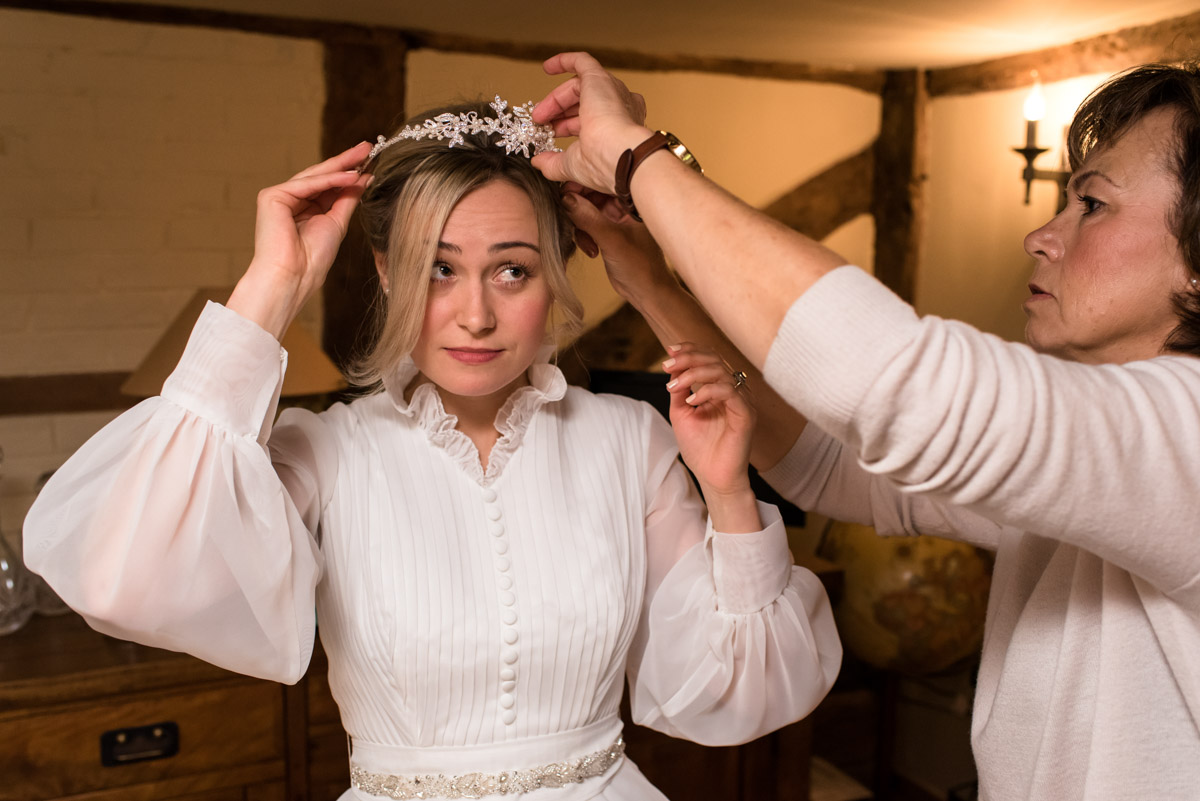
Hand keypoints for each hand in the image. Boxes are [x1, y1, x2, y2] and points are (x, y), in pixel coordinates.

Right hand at [229, 142, 371, 337]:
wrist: (294, 278)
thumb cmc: (313, 260)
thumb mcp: (337, 223)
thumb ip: (347, 199)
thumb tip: (364, 177)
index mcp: (303, 209)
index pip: (328, 185)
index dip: (349, 173)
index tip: (370, 161)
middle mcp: (289, 201)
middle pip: (322, 176)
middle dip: (346, 161)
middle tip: (369, 146)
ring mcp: (279, 197)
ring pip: (315, 177)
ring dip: (341, 165)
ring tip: (364, 155)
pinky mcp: (272, 197)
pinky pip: (307, 184)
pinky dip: (330, 180)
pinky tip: (351, 175)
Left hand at [531, 52, 652, 192]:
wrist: (621, 154)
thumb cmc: (605, 163)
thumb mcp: (574, 165)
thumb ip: (555, 163)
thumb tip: (538, 162)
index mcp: (618, 127)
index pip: (588, 121)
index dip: (565, 126)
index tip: (548, 134)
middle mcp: (619, 107)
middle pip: (583, 103)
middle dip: (558, 113)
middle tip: (540, 123)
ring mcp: (611, 91)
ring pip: (580, 86)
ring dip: (556, 99)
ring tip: (538, 114)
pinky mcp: (599, 78)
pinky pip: (582, 61)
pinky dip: (564, 62)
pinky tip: (547, 67)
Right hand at [561, 189, 674, 302]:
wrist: (647, 291)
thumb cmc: (642, 266)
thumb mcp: (611, 240)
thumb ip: (588, 218)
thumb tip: (565, 199)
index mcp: (633, 195)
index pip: (601, 179)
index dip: (579, 185)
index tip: (563, 194)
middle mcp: (624, 201)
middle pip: (590, 192)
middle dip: (577, 208)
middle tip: (570, 221)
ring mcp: (616, 216)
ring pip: (586, 208)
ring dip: (580, 225)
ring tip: (587, 243)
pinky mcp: (608, 229)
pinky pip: (587, 222)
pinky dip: (583, 234)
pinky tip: (590, 248)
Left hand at [663, 343, 755, 499]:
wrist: (712, 477)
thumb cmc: (700, 449)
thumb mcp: (681, 414)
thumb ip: (679, 390)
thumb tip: (672, 368)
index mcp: (719, 388)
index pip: (709, 358)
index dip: (690, 350)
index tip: (669, 352)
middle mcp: (733, 391)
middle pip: (714, 359)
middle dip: (688, 358)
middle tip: (668, 366)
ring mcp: (741, 401)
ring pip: (721, 372)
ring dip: (693, 374)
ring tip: (674, 386)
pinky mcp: (746, 414)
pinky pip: (729, 392)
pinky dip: (707, 391)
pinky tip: (691, 400)